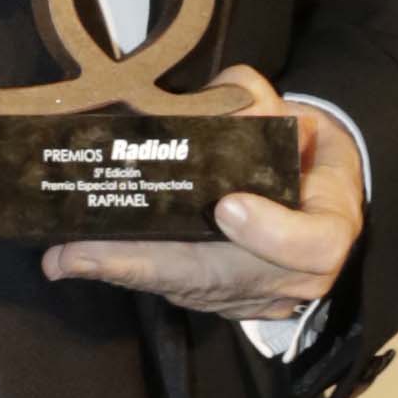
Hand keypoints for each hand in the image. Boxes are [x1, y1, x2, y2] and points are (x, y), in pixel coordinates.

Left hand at [44, 66, 361, 330]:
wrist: (314, 190)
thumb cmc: (302, 149)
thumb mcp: (294, 115)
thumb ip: (253, 99)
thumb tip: (225, 97)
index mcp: (330, 226)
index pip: (313, 246)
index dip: (273, 234)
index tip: (228, 208)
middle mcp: (294, 278)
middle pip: (228, 284)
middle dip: (152, 264)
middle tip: (87, 250)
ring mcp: (255, 297)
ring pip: (188, 290)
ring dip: (124, 270)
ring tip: (67, 255)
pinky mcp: (220, 300)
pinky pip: (170, 290)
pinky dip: (125, 271)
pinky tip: (74, 259)